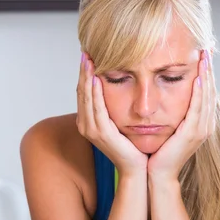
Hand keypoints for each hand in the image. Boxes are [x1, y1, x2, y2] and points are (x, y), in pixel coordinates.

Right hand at [76, 53, 147, 176]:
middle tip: (86, 51)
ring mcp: (91, 130)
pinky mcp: (100, 133)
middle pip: (81, 92)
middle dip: (83, 71)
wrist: (137, 168)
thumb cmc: (132, 146)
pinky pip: (96, 108)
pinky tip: (95, 78)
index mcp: (89, 121)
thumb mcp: (120, 121)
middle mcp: (86, 124)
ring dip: (86, 77)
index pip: (84, 92)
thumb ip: (115, 107)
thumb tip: (119, 87)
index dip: (85, 73)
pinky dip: (94, 93)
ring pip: (86, 97)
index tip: (89, 55)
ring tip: (88, 59)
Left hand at [147, 50, 216, 181]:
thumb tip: (167, 93)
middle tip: (207, 49)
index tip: (204, 55)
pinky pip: (198, 108)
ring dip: (207, 76)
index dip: (207, 73)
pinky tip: (198, 78)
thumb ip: (173, 111)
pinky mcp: (193, 133)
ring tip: (205, 57)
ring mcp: (201, 129)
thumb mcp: (170, 127)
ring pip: (208, 96)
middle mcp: (205, 125)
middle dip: (209, 69)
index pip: (207, 92)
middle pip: (211, 91)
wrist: (158, 173)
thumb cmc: (160, 151)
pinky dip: (200, 92)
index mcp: (201, 122)